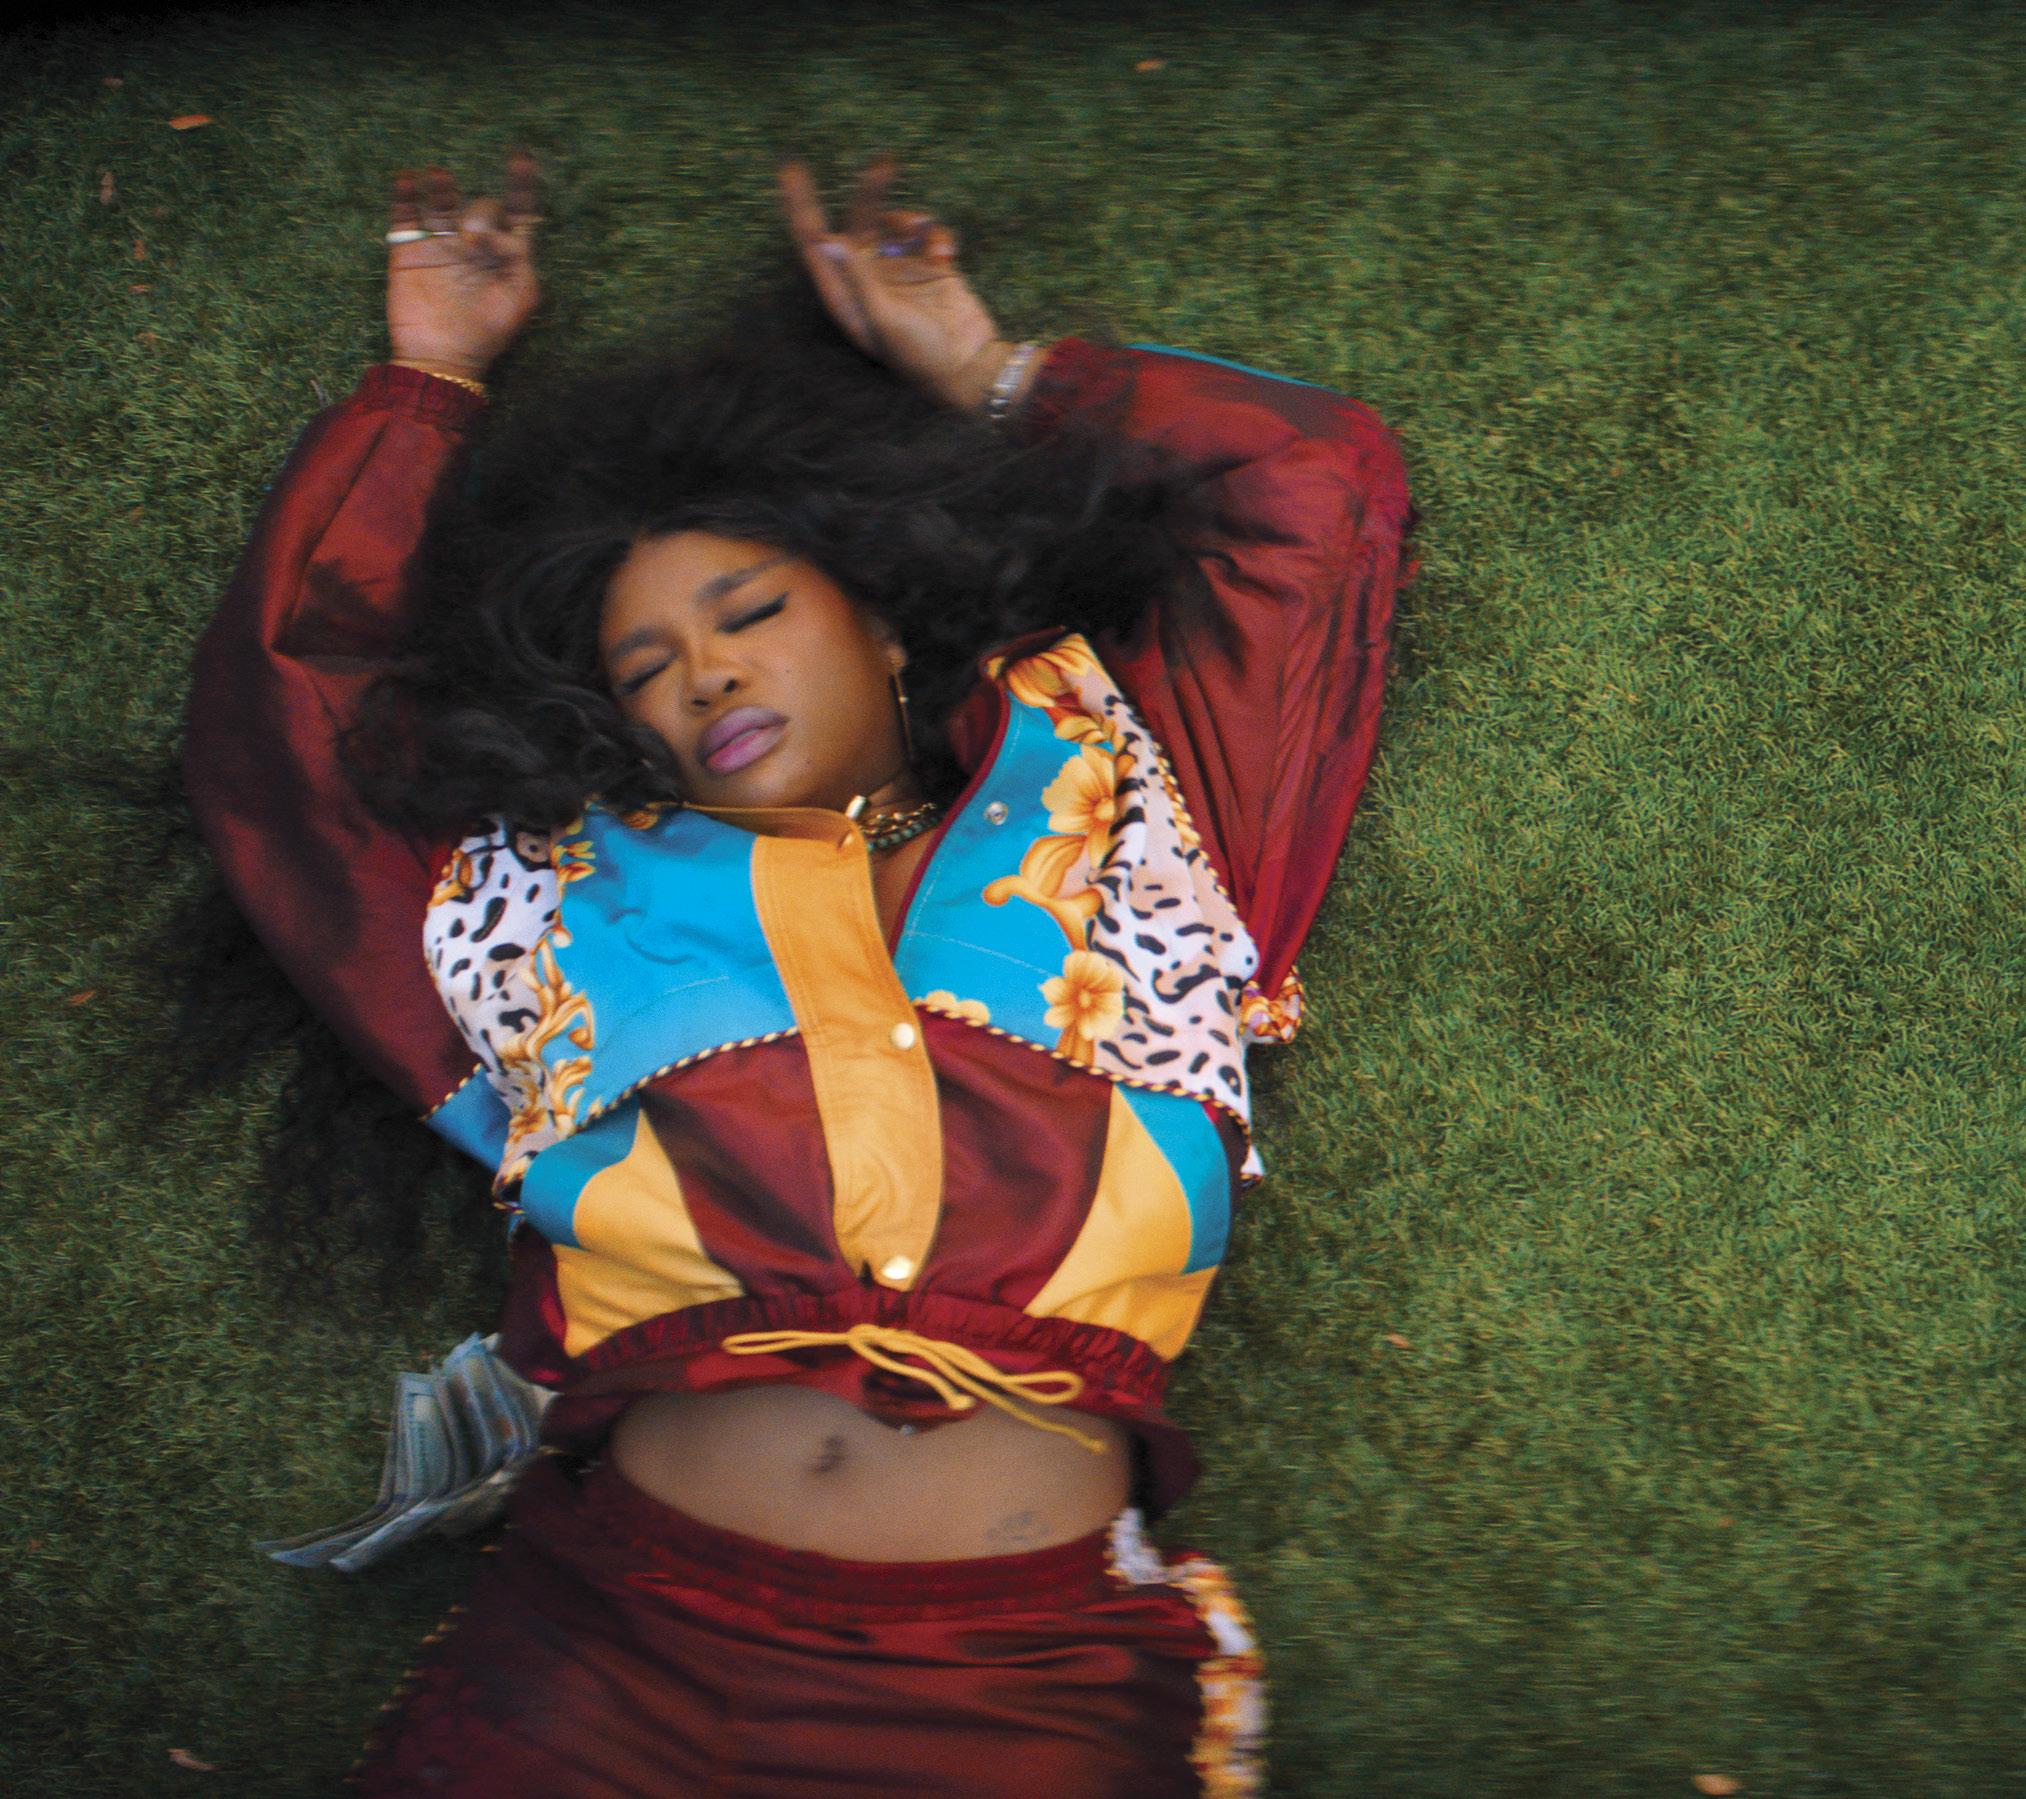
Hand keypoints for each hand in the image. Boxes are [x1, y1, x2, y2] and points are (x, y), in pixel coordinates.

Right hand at [385, 153, 542, 381]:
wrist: (441, 358)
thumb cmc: (487, 333)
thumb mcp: (519, 300)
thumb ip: (522, 262)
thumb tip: (506, 232)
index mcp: (505, 255)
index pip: (518, 212)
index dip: (521, 185)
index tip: (520, 156)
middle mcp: (474, 245)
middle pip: (480, 207)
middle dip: (481, 212)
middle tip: (473, 237)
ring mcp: (440, 245)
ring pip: (441, 202)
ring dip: (441, 187)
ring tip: (437, 177)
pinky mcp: (409, 252)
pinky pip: (403, 216)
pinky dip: (403, 196)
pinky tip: (406, 181)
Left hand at [777, 154, 1015, 410]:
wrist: (971, 368)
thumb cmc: (922, 356)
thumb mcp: (885, 317)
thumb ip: (858, 277)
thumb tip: (827, 240)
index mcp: (846, 295)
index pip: (814, 243)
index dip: (800, 206)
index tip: (791, 167)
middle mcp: (868, 280)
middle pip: (857, 222)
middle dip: (869, 192)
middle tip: (884, 163)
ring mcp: (899, 272)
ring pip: (895, 223)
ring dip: (909, 219)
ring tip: (924, 231)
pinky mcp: (930, 268)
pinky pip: (927, 235)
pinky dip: (937, 236)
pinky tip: (947, 256)